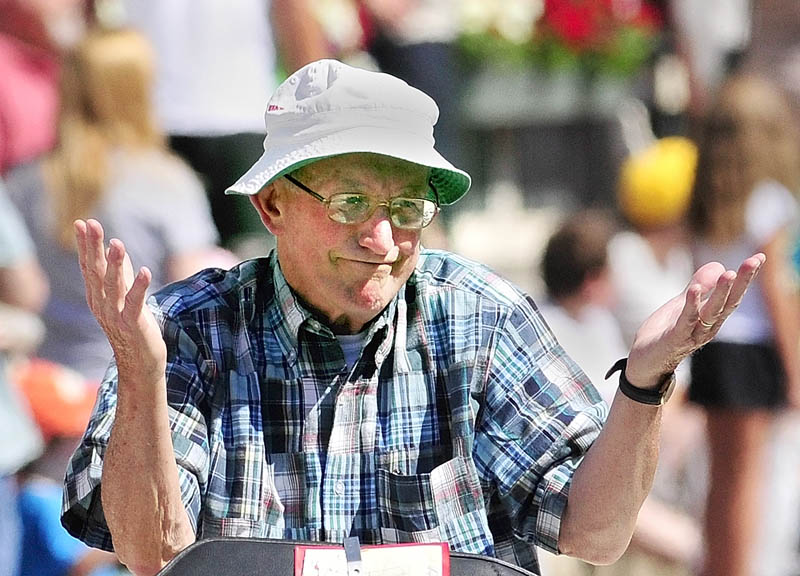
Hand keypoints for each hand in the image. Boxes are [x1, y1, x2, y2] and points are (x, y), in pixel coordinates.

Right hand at [75, 219, 166, 382]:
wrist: (140, 363)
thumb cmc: (133, 327)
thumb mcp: (125, 297)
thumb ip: (120, 274)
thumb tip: (115, 248)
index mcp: (98, 297)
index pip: (88, 266)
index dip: (85, 245)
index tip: (81, 223)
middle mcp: (102, 304)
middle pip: (95, 272)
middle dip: (93, 247)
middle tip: (92, 224)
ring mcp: (116, 315)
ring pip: (113, 285)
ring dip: (115, 264)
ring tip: (117, 243)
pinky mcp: (133, 324)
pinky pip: (134, 303)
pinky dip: (139, 287)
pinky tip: (145, 271)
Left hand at [625, 254, 765, 389]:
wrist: (645, 362)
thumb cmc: (665, 333)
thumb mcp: (681, 305)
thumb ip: (699, 287)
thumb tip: (719, 265)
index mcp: (711, 318)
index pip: (733, 296)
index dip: (745, 277)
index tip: (759, 257)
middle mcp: (707, 327)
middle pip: (729, 303)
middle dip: (742, 282)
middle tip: (753, 261)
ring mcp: (692, 334)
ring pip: (711, 312)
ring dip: (720, 293)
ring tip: (729, 274)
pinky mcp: (674, 339)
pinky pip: (685, 321)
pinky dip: (691, 305)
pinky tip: (695, 290)